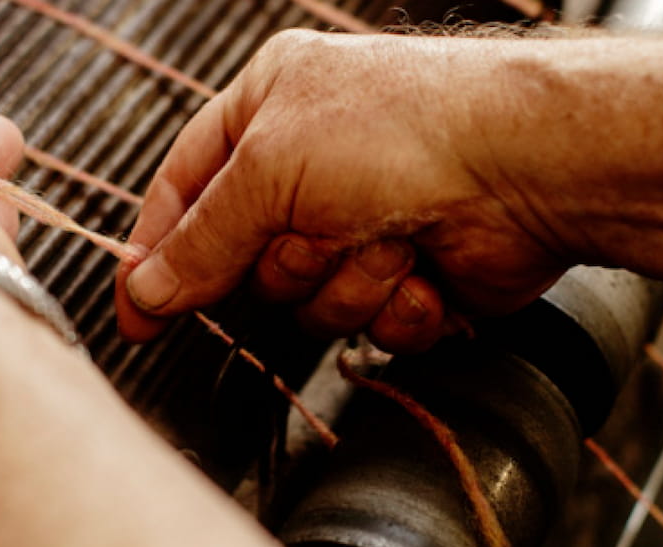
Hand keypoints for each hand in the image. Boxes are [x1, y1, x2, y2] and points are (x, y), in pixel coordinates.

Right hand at [114, 30, 580, 352]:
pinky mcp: (413, 274)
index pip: (184, 190)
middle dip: (285, 263)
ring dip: (347, 285)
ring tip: (387, 242)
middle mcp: (316, 160)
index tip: (137, 316)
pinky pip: (370, 326)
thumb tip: (149, 288)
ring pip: (310, 303)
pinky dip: (396, 307)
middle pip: (247, 261)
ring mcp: (367, 220)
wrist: (525, 168)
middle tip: (316, 236)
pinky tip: (424, 272)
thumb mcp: (270, 168)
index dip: (157, 256)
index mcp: (270, 104)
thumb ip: (201, 238)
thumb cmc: (409, 130)